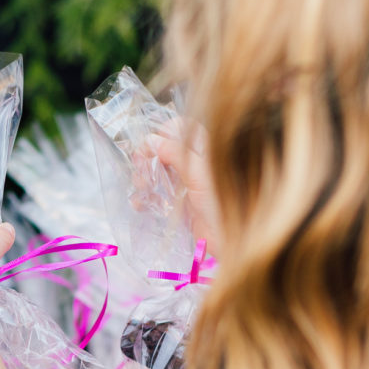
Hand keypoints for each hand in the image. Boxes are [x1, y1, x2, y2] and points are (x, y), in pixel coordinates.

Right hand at [152, 120, 220, 253]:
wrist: (229, 240)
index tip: (149, 145)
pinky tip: (140, 204)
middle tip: (139, 166)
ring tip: (141, 187)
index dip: (161, 132)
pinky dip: (146, 198)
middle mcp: (194, 164)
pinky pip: (157, 196)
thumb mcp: (198, 173)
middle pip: (164, 150)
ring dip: (144, 177)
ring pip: (158, 172)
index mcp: (204, 150)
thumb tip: (151, 140)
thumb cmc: (221, 203)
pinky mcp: (179, 205)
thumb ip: (175, 153)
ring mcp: (186, 184)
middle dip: (147, 156)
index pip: (179, 128)